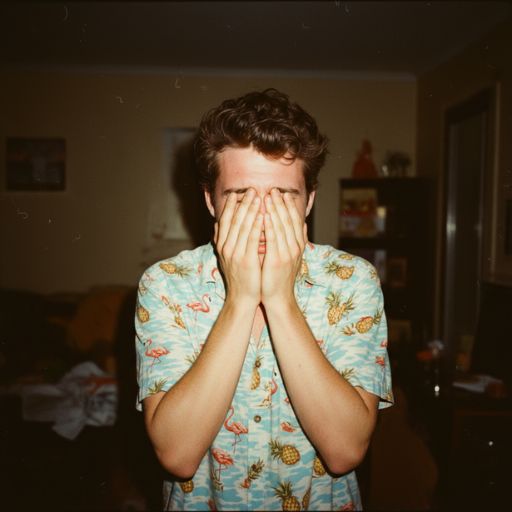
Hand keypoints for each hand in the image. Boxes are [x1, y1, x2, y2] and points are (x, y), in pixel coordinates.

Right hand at [214, 189, 262, 306]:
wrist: (241, 298)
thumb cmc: (239, 277)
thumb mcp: (226, 256)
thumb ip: (223, 239)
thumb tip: (217, 224)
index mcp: (222, 245)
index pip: (225, 220)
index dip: (231, 205)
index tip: (238, 193)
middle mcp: (226, 247)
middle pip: (234, 220)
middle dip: (244, 203)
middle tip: (252, 190)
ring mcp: (235, 254)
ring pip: (243, 226)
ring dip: (251, 209)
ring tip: (259, 197)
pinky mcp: (246, 260)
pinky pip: (252, 239)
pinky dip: (257, 225)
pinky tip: (263, 215)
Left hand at [261, 189, 306, 306]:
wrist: (279, 298)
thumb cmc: (280, 278)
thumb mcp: (292, 256)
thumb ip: (297, 239)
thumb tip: (303, 223)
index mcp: (298, 245)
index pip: (295, 221)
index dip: (289, 206)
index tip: (283, 194)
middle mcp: (295, 247)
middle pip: (289, 220)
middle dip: (281, 204)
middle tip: (273, 190)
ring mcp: (287, 253)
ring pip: (281, 226)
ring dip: (274, 210)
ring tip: (268, 197)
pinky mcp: (277, 259)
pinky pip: (273, 239)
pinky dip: (269, 225)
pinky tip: (264, 215)